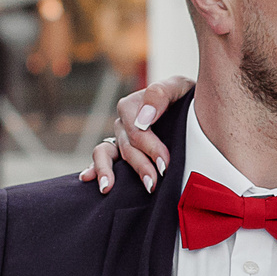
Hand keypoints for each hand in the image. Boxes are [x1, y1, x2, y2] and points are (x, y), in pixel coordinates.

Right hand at [77, 75, 194, 193]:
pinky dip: (93, 169)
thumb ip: (159, 95)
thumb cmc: (185, 98)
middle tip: (152, 184)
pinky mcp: (119, 153)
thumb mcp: (178, 87)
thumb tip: (143, 119)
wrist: (190, 109)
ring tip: (108, 188)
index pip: (136, 130)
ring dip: (107, 171)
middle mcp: (123, 123)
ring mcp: (118, 138)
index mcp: (133, 105)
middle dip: (139, 166)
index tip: (164, 164)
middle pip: (126, 146)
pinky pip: (101, 159)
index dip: (150, 148)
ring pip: (106, 154)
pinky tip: (86, 178)